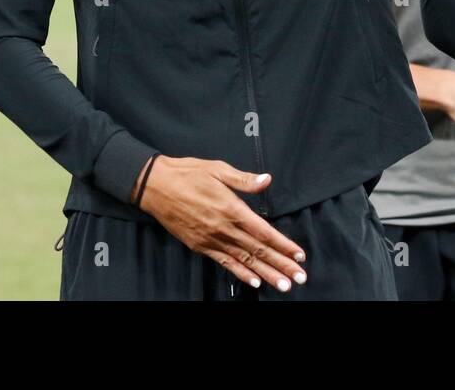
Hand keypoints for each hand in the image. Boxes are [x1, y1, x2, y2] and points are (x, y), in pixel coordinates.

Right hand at [137, 156, 307, 290]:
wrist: (155, 186)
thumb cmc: (187, 174)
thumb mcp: (218, 169)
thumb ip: (244, 179)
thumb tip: (266, 180)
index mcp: (232, 208)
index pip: (264, 232)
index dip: (283, 245)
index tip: (299, 255)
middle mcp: (224, 228)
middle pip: (258, 251)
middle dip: (281, 265)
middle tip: (299, 278)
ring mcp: (211, 240)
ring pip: (244, 261)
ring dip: (265, 274)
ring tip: (283, 285)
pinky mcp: (200, 246)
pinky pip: (224, 263)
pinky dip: (239, 274)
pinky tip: (253, 282)